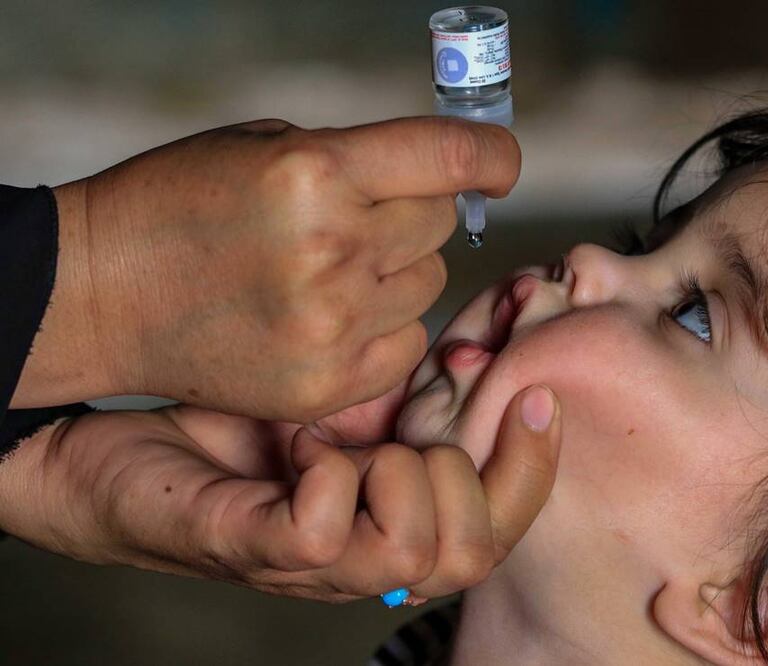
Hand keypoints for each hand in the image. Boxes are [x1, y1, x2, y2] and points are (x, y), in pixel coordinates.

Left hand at [0, 386, 559, 602]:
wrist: (112, 457)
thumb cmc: (234, 435)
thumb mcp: (350, 406)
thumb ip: (417, 399)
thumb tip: (482, 359)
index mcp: (395, 525)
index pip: (499, 534)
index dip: (532, 470)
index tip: (534, 399)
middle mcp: (361, 561)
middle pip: (470, 556)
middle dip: (465, 475)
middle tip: (408, 434)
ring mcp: (305, 566)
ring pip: (408, 554)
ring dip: (392, 471)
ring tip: (341, 437)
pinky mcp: (248, 547)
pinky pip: (321, 534)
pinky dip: (325, 475)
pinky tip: (298, 445)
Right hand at [14, 117, 520, 421]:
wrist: (102, 293)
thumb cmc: (178, 202)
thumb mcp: (264, 146)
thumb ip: (357, 160)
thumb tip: (444, 174)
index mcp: (316, 172)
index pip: (453, 156)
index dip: (493, 155)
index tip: (499, 165)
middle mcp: (334, 249)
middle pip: (441, 223)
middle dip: (414, 212)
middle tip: (360, 217)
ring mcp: (334, 325)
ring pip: (429, 284)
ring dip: (395, 272)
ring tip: (327, 271)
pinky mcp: (329, 384)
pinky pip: (409, 344)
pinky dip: (384, 328)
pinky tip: (329, 318)